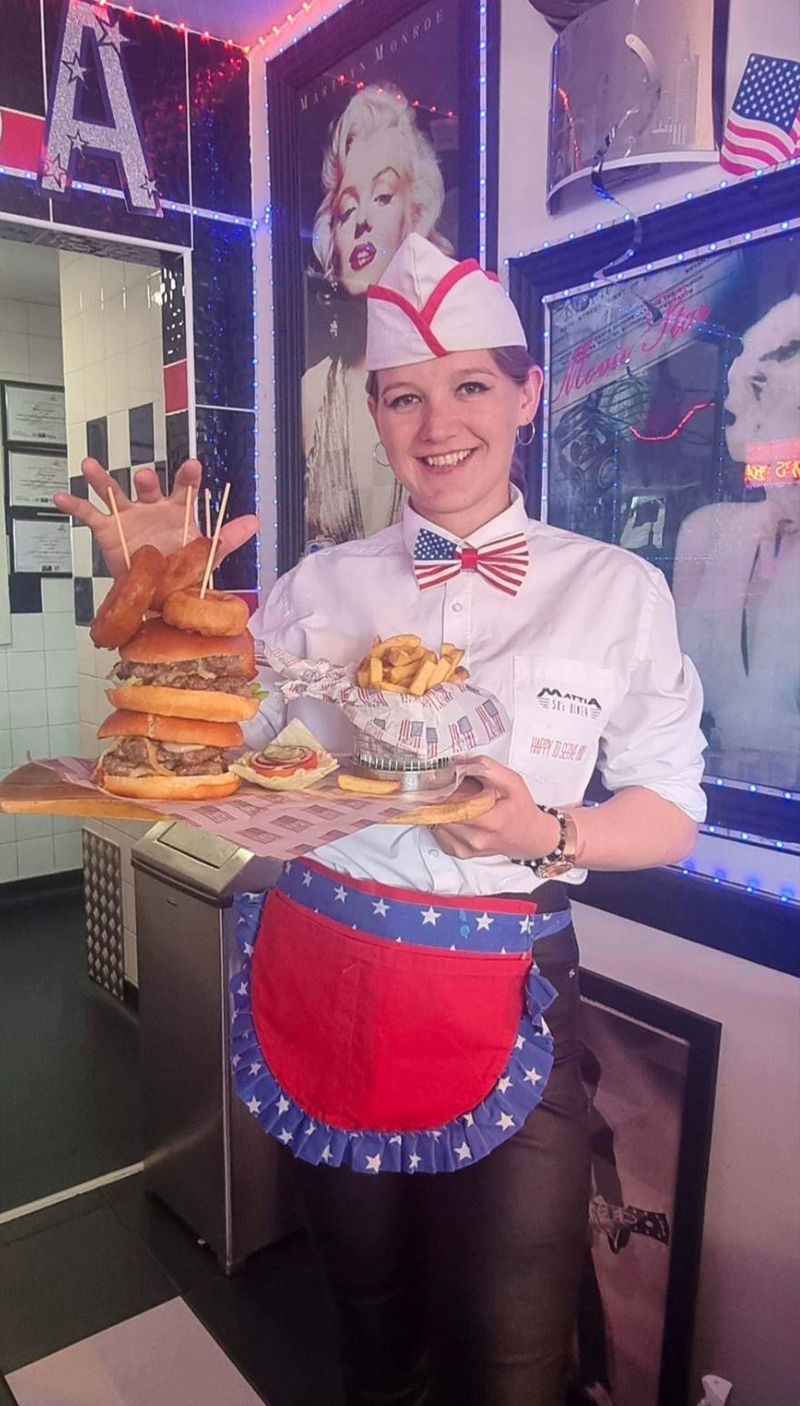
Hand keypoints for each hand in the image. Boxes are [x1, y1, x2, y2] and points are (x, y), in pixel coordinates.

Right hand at [53, 458, 258, 578]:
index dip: (188, 476)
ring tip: (89, 465)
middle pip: (148, 487)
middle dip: (148, 480)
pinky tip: (59, 496)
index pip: (184, 488)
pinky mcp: (108, 531)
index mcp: (177, 510)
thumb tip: (257, 520)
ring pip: (114, 493)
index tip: (193, 465)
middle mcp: (151, 507)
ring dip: (102, 478)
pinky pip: (89, 515)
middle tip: (146, 476)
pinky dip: (74, 505)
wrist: (159, 593)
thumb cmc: (182, 567)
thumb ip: (230, 537)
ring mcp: (128, 517)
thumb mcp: (208, 554)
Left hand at [434, 755, 560, 860]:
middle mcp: (475, 839)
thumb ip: (484, 767)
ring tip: (459, 801)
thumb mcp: (511, 781)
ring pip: (436, 822)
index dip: (442, 789)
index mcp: (490, 822)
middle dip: (441, 796)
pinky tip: (457, 813)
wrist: (529, 836)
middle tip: (451, 787)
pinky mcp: (458, 852)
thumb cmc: (520, 809)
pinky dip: (443, 820)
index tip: (437, 778)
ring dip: (440, 808)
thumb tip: (458, 763)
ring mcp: (466, 848)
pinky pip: (438, 833)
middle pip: (441, 813)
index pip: (453, 805)